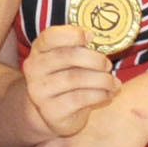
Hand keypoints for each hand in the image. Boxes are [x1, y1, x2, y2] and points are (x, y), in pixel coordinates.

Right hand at [18, 19, 118, 140]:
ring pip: (76, 79)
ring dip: (102, 79)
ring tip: (113, 82)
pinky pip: (80, 98)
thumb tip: (101, 38)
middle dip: (95, 59)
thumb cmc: (68, 79)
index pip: (50, 37)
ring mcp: (39, 91)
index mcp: (39, 50)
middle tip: (108, 64)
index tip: (90, 36)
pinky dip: (100, 94)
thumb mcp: (68, 60)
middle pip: (67, 57)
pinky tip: (108, 94)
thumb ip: (79, 48)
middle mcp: (34, 69)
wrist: (54, 112)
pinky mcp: (51, 110)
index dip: (72, 34)